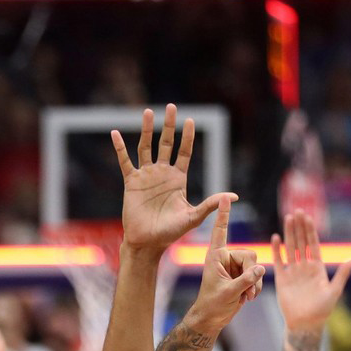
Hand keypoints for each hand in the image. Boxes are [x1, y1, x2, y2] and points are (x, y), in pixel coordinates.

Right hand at [112, 105, 227, 256]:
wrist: (147, 242)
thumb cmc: (170, 232)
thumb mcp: (193, 217)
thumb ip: (211, 204)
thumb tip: (234, 196)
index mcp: (178, 179)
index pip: (184, 152)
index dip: (187, 137)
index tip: (190, 120)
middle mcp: (162, 173)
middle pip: (166, 143)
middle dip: (169, 126)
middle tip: (172, 107)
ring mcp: (146, 176)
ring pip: (146, 147)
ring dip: (146, 130)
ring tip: (148, 112)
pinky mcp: (131, 183)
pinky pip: (125, 162)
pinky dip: (120, 148)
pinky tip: (115, 134)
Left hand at [181, 196, 262, 338]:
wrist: (212, 319)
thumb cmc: (212, 305)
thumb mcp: (228, 292)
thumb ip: (245, 280)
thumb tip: (261, 268)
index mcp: (215, 256)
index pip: (220, 231)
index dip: (223, 214)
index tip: (225, 197)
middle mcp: (226, 258)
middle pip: (250, 255)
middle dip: (252, 273)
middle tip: (246, 290)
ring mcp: (235, 266)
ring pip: (256, 266)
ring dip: (254, 283)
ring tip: (245, 296)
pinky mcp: (242, 275)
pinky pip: (257, 275)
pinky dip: (255, 286)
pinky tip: (247, 297)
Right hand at [272, 210, 350, 332]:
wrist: (305, 323)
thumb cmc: (322, 310)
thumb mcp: (334, 291)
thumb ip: (341, 275)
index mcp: (318, 267)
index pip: (314, 244)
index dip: (311, 231)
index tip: (308, 217)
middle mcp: (305, 267)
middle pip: (301, 242)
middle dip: (299, 227)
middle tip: (297, 212)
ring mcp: (293, 272)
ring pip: (291, 248)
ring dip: (289, 234)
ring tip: (287, 219)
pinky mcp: (282, 279)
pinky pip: (279, 261)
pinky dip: (277, 250)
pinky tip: (276, 238)